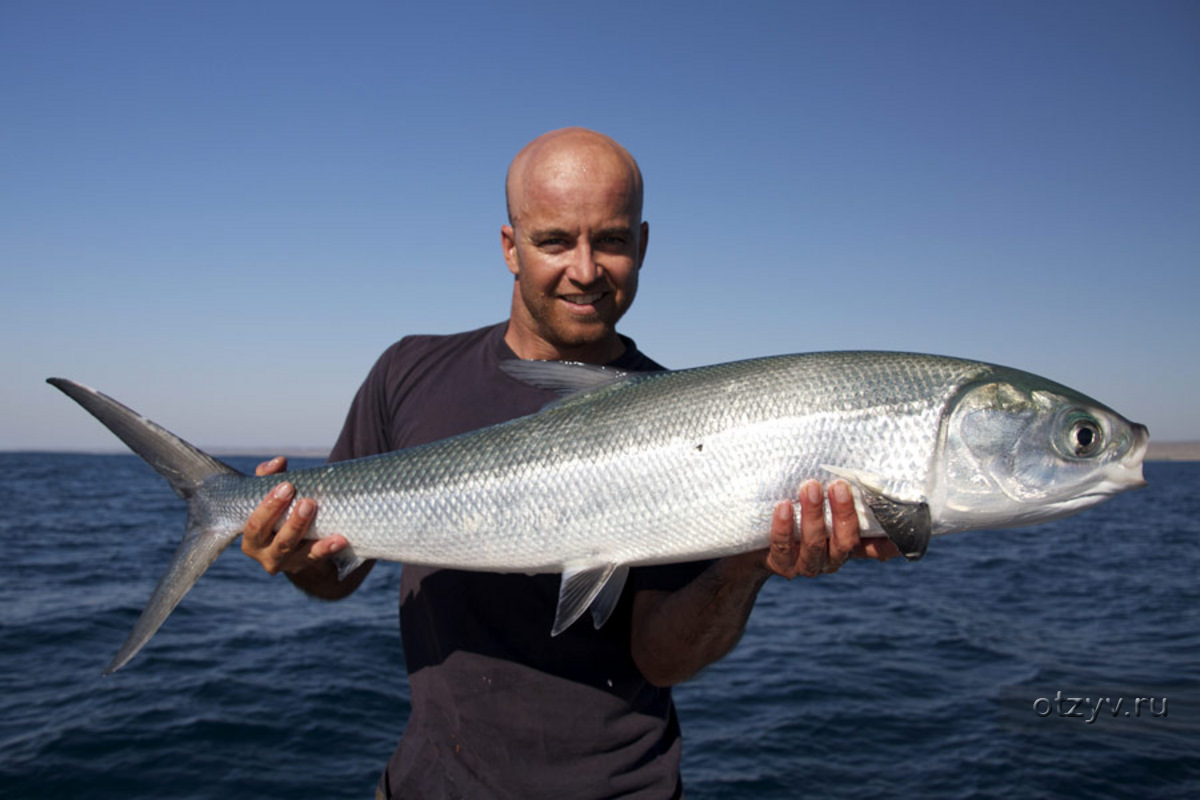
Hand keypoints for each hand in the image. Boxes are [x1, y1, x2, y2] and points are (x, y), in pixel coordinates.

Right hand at [240, 456, 347, 574]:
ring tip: (320, 515)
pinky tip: (340, 539)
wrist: (296, 547)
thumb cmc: (280, 514)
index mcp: (251, 538)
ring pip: (295, 551)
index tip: (287, 486)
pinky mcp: (306, 565)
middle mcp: (265, 554)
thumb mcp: (272, 497)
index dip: (268, 506)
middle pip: (277, 540)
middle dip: (292, 521)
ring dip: (308, 533)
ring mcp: (286, 563)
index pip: (255, 524)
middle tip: (308, 501)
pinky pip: (317, 558)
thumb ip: (270, 477)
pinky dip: (328, 548)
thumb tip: (278, 461)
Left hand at [764, 479, 900, 577]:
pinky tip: (782, 505)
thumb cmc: (794, 514)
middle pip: (845, 542)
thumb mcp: (818, 506)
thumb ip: (838, 496)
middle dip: (843, 513)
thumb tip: (856, 468)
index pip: (874, 546)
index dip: (889, 542)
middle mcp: (831, 558)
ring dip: (814, 514)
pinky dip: (783, 526)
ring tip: (810, 487)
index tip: (899, 527)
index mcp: (846, 544)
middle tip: (838, 485)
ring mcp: (807, 564)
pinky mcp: (781, 564)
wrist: (755, 541)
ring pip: (815, 544)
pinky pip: (783, 547)